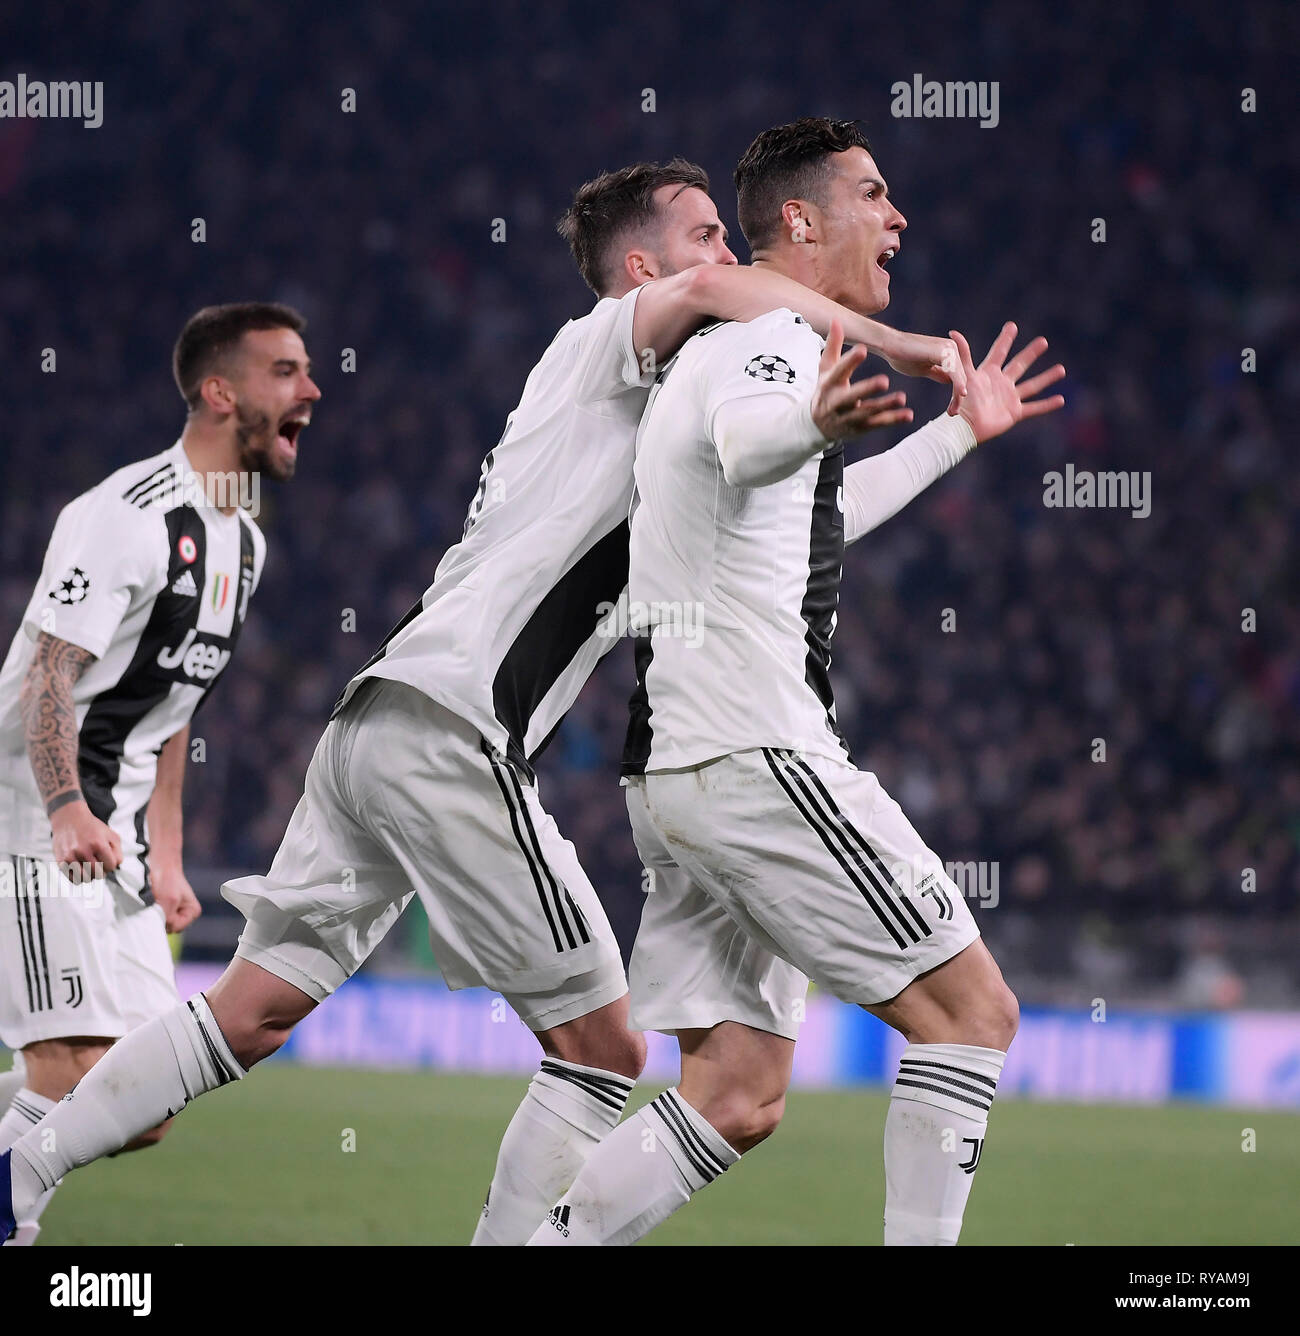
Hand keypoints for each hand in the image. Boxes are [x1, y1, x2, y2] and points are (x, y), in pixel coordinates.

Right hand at [50, 799, 121, 882]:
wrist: (69, 819)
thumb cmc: (92, 829)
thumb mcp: (111, 835)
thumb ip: (118, 852)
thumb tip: (115, 867)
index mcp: (98, 844)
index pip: (111, 866)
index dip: (111, 864)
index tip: (107, 860)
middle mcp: (83, 850)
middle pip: (98, 874)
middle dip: (102, 871)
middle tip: (99, 864)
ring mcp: (71, 856)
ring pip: (86, 879)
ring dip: (90, 876)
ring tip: (90, 867)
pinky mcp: (61, 861)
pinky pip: (73, 879)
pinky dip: (79, 877)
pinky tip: (81, 869)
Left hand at [149, 859, 201, 932]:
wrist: (160, 865)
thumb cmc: (168, 880)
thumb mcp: (169, 901)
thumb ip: (167, 919)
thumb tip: (157, 931)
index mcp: (193, 912)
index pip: (176, 927)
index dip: (167, 919)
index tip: (164, 905)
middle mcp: (184, 915)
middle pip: (169, 927)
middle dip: (161, 917)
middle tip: (158, 902)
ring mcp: (174, 912)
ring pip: (162, 923)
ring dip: (156, 913)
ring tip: (155, 900)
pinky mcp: (164, 909)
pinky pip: (156, 917)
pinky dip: (152, 911)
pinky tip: (153, 901)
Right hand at [813, 320, 913, 441]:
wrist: (815, 426)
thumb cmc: (825, 390)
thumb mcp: (825, 368)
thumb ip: (833, 345)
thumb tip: (836, 319)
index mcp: (829, 384)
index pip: (839, 371)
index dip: (849, 361)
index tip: (862, 349)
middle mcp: (836, 403)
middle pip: (852, 396)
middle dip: (867, 389)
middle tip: (884, 381)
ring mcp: (848, 418)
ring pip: (867, 413)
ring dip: (885, 406)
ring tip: (902, 398)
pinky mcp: (859, 429)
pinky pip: (877, 424)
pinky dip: (892, 420)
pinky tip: (908, 415)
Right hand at [879, 329, 967, 414]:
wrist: (889, 345)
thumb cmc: (902, 356)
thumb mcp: (923, 369)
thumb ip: (938, 373)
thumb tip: (950, 381)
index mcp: (947, 352)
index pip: (957, 375)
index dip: (956, 393)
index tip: (951, 409)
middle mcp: (951, 348)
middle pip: (961, 376)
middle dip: (958, 397)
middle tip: (953, 413)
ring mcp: (948, 348)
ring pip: (960, 376)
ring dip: (958, 395)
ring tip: (953, 411)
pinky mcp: (943, 352)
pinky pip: (954, 372)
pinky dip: (957, 385)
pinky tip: (959, 396)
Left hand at [951, 323, 1065, 443]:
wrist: (964, 427)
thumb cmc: (962, 402)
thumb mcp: (964, 376)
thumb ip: (963, 355)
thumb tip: (953, 333)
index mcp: (988, 373)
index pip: (999, 352)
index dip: (1005, 340)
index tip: (1012, 326)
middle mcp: (1001, 383)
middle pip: (1019, 365)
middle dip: (1031, 353)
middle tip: (1043, 341)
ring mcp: (1009, 398)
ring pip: (1032, 385)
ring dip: (1047, 377)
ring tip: (1061, 369)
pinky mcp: (1014, 413)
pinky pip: (1034, 408)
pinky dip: (1047, 405)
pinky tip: (1060, 400)